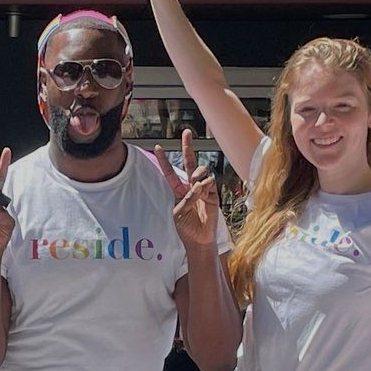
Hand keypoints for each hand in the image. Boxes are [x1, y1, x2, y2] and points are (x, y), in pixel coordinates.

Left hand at [166, 129, 221, 251]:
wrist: (200, 238)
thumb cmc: (186, 227)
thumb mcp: (179, 213)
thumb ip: (186, 198)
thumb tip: (197, 186)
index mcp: (178, 190)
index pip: (170, 172)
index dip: (164, 160)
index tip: (158, 147)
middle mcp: (190, 186)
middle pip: (189, 162)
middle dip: (187, 147)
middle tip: (186, 133)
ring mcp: (203, 188)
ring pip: (201, 170)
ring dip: (198, 174)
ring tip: (196, 184)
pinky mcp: (213, 193)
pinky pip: (210, 182)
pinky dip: (206, 185)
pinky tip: (204, 192)